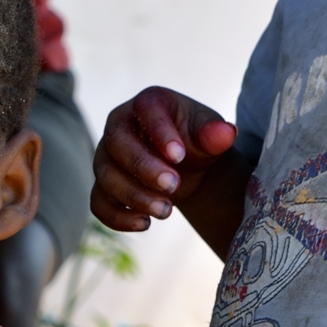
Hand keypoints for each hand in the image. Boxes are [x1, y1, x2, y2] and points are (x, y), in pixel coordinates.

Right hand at [92, 87, 236, 231]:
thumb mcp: (209, 135)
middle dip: (144, 168)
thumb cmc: (195, 141)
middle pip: (118, 143)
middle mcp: (119, 125)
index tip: (179, 156)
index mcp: (148, 103)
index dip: (159, 132)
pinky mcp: (103, 184)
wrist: (186, 167)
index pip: (146, 109)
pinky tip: (145, 224)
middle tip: (173, 186)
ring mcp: (106, 156)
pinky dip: (118, 217)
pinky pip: (99, 202)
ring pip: (106, 176)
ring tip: (166, 210)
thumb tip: (227, 132)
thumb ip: (215, 134)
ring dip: (135, 196)